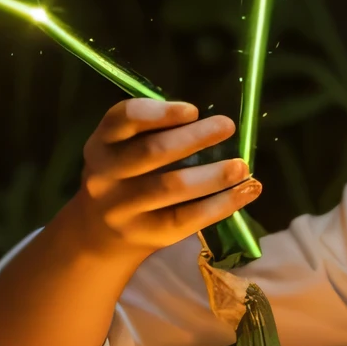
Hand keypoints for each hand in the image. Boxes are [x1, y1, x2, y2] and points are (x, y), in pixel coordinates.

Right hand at [65, 98, 259, 257]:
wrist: (101, 234)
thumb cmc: (124, 177)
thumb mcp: (122, 149)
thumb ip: (152, 132)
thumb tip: (211, 124)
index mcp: (102, 143)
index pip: (125, 119)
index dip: (160, 113)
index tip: (193, 111)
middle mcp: (105, 175)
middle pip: (152, 152)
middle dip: (194, 138)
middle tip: (227, 126)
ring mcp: (124, 209)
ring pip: (173, 187)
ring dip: (213, 174)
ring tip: (241, 166)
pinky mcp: (148, 235)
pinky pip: (188, 218)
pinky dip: (221, 204)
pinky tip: (245, 192)